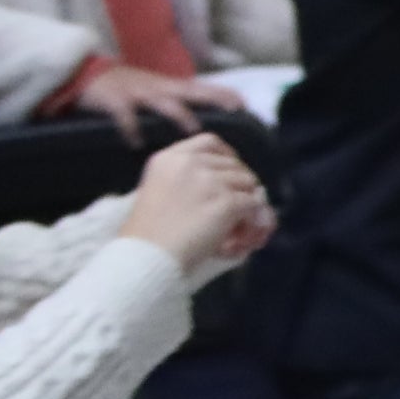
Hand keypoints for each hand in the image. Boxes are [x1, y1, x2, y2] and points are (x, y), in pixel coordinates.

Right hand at [63, 63, 238, 143]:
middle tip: (234, 109)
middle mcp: (159, 88)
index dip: (224, 94)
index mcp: (170, 88)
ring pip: (164, 103)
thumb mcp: (156, 90)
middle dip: (215, 98)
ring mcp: (138, 94)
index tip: (245, 105)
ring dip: (180, 115)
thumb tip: (203, 125)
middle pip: (193, 92)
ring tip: (194, 131)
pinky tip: (136, 142)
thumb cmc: (127, 86)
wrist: (87, 73)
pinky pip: (125, 115)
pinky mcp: (115, 101)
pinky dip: (131, 128)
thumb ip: (178, 101)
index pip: (204, 88)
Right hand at [124, 133, 272, 275]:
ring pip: (248, 183)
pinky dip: (254, 220)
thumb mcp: (159, 191)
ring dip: (249, 204)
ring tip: (238, 227)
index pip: (209, 141)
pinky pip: (254, 204)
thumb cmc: (148, 235)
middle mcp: (189, 163)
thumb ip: (187, 178)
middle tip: (238, 210)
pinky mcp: (226, 201)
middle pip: (234, 165)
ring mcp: (209, 181)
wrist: (145, 257)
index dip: (228, 155)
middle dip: (240, 187)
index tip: (232, 172)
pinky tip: (242, 235)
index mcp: (168, 159)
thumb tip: (234, 181)